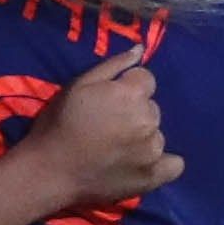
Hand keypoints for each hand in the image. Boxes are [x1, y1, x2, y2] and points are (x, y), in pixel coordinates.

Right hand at [32, 49, 183, 210]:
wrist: (49, 171)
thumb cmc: (57, 124)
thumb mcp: (77, 86)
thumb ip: (112, 66)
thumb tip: (140, 49)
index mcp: (130, 94)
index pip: (146, 79)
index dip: (126, 86)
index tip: (107, 100)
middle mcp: (148, 119)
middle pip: (151, 107)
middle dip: (134, 111)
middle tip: (107, 125)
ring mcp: (154, 149)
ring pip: (157, 134)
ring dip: (142, 136)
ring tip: (115, 148)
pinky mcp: (154, 175)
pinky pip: (174, 164)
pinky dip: (163, 162)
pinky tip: (143, 162)